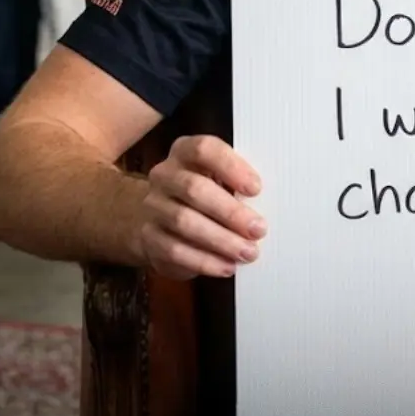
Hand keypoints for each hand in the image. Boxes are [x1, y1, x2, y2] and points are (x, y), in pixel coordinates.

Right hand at [136, 135, 265, 279]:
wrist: (161, 220)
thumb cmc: (206, 195)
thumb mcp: (221, 181)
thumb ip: (238, 185)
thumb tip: (265, 204)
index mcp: (185, 152)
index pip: (204, 150)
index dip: (231, 167)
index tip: (256, 188)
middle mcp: (164, 175)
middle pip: (194, 189)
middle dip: (231, 212)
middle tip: (258, 229)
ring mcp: (153, 206)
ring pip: (184, 222)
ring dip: (221, 240)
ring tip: (248, 252)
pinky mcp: (149, 237)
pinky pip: (175, 250)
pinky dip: (205, 261)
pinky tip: (227, 266)